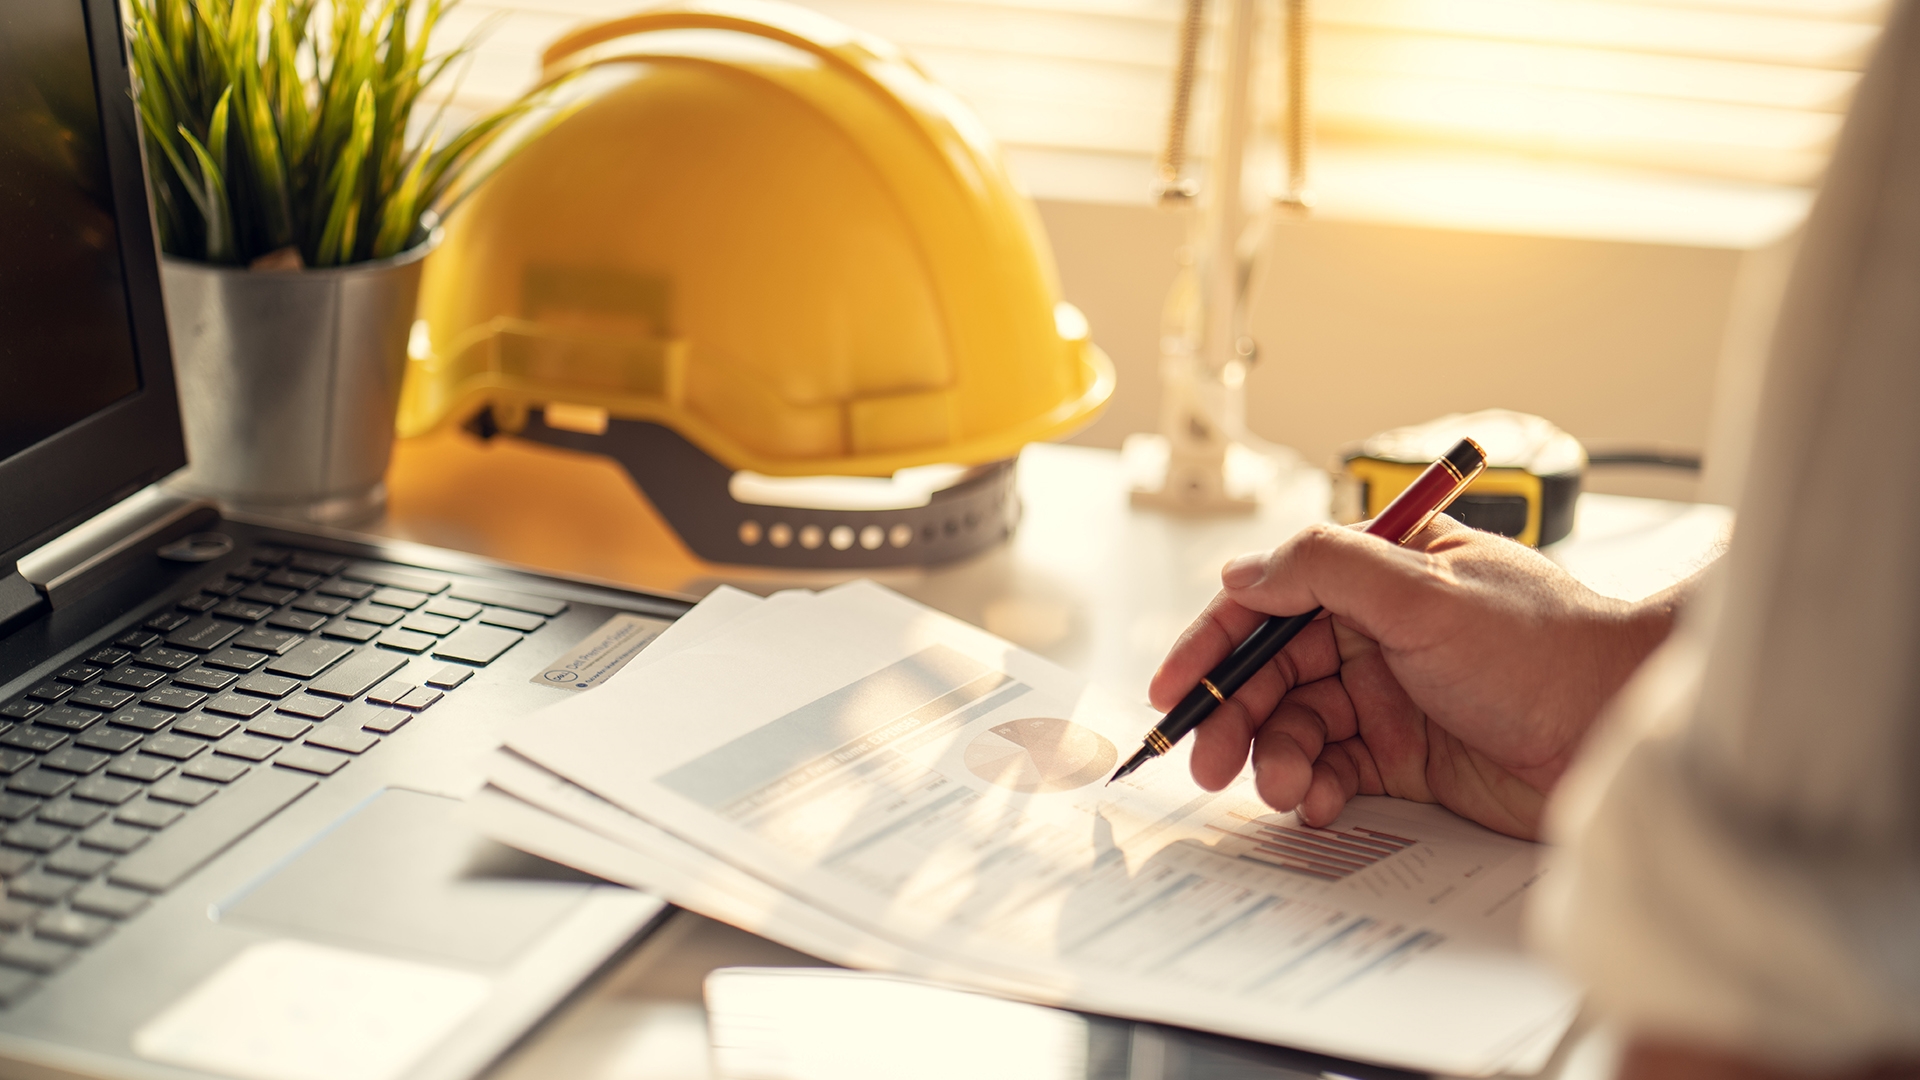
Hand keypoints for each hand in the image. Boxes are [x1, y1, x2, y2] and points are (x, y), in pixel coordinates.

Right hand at [1149, 516, 1686, 838]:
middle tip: (1207, 760)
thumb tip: (1243, 570)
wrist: (1623, 727)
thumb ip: (1325, 569)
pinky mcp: (1405, 758)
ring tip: (1285, 787)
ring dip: (1276, 758)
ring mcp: (1388, 697)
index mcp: (1376, 575)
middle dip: (1233, 716)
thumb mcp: (1424, 590)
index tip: (1173, 689)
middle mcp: (1375, 632)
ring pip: (1296, 727)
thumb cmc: (1547, 646)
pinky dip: (1317, 789)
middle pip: (1271, 673)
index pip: (1270, 601)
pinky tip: (1321, 802)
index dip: (1213, 644)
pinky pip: (1334, 771)